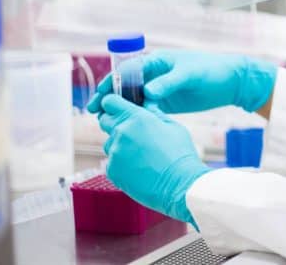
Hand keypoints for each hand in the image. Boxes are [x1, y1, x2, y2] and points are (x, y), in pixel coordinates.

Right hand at [87, 51, 277, 114]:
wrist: (232, 81)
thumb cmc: (211, 70)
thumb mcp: (190, 74)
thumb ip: (169, 82)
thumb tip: (147, 92)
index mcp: (157, 61)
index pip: (127, 71)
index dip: (111, 83)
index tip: (99, 96)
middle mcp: (154, 74)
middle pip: (125, 87)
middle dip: (108, 98)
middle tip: (93, 112)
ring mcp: (159, 89)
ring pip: (132, 100)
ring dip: (119, 109)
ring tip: (104, 123)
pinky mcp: (165, 103)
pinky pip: (145, 110)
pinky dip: (134, 117)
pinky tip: (124, 128)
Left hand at [97, 94, 210, 225]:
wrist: (179, 185)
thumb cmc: (180, 154)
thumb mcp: (173, 126)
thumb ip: (155, 114)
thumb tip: (145, 107)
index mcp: (137, 117)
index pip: (110, 101)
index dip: (112, 103)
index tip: (116, 106)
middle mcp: (121, 132)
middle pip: (105, 120)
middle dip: (114, 122)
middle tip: (131, 131)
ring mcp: (114, 153)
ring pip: (109, 143)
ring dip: (119, 144)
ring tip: (141, 155)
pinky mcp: (112, 170)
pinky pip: (112, 161)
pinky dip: (121, 163)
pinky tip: (139, 168)